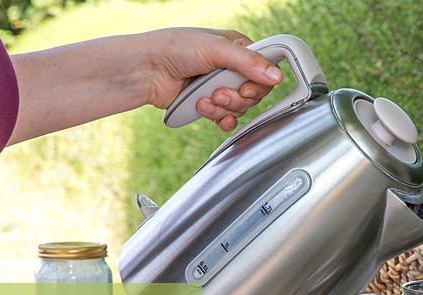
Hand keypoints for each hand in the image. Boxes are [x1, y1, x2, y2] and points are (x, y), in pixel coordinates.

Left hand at [144, 28, 283, 130]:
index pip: (265, 69)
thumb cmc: (173, 49)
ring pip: (240, 108)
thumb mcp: (215, 50)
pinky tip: (206, 111)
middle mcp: (231, 68)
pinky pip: (227, 118)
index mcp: (237, 48)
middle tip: (218, 93)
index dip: (259, 82)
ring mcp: (220, 87)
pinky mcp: (210, 105)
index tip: (245, 87)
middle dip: (236, 97)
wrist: (145, 71)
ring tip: (203, 99)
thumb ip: (248, 62)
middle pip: (254, 93)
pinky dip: (220, 119)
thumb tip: (277, 76)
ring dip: (222, 108)